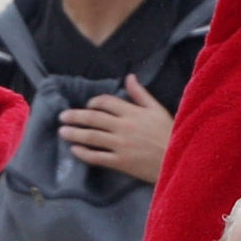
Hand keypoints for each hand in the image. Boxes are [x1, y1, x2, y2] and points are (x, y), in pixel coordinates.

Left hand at [59, 76, 173, 183]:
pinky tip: (74, 150)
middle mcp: (124, 127)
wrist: (179, 159)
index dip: (93, 102)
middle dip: (75, 116)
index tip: (87, 105)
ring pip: (92, 137)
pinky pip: (98, 157)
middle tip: (62, 116)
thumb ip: (141, 94)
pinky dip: (84, 153)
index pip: (106, 102)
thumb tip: (129, 77)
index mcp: (133, 112)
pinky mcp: (121, 163)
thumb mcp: (158, 109)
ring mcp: (121, 145)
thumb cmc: (170, 134)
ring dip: (75, 133)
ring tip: (62, 131)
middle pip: (94, 118)